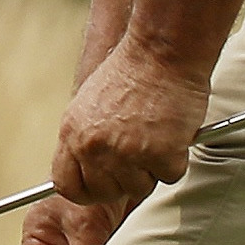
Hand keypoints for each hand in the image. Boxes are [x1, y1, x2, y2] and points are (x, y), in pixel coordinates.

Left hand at [51, 48, 209, 212]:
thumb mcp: (89, 105)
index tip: (102, 187)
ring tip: (157, 136)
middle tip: (140, 158)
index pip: (67, 185)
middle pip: (105, 192)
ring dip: (152, 169)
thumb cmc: (132, 73)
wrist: (161, 52)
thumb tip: (90, 171)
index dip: (87, 190)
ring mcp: (126, 152)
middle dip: (125, 182)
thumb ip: (85, 139)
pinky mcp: (160, 154)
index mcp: (72, 133)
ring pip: (140, 188)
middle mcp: (94, 146)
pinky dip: (176, 159)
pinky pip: (169, 175)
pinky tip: (173, 132)